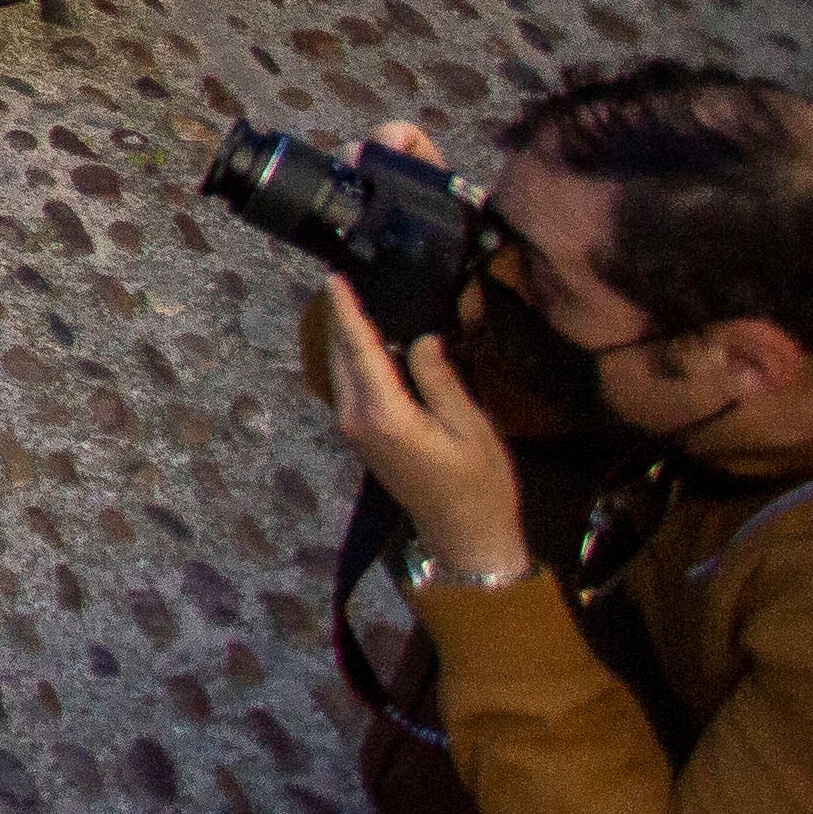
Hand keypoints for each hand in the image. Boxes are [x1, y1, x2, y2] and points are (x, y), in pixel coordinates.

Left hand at [322, 284, 532, 579]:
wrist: (464, 535)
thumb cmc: (478, 483)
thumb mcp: (470, 427)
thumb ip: (439, 380)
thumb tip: (420, 340)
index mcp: (385, 413)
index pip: (359, 349)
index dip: (347, 311)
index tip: (334, 278)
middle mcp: (357, 419)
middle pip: (342, 357)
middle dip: (343, 319)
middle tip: (348, 283)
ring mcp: (354, 431)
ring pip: (341, 372)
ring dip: (347, 340)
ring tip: (359, 306)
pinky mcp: (360, 439)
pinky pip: (349, 388)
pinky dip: (355, 363)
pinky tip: (372, 348)